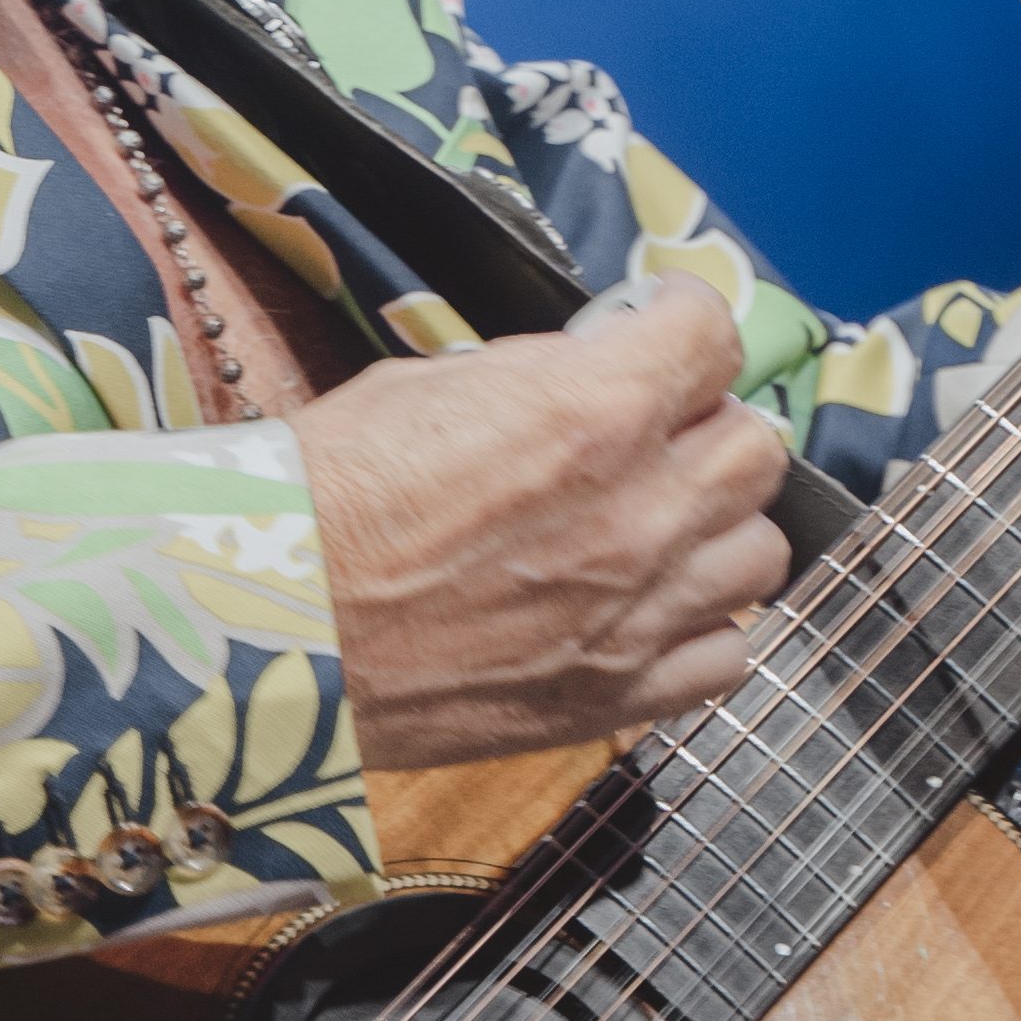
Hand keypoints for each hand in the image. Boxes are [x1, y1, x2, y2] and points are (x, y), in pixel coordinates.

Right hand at [296, 288, 797, 769]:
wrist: (261, 635)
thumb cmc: (317, 503)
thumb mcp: (425, 388)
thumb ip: (540, 381)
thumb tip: (593, 372)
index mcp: (591, 413)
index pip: (713, 335)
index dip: (682, 323)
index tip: (658, 331)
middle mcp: (639, 512)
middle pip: (754, 446)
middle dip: (705, 426)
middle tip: (654, 432)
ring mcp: (639, 615)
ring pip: (759, 553)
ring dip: (715, 529)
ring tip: (656, 527)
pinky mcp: (617, 698)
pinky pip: (727, 657)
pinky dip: (699, 629)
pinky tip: (646, 611)